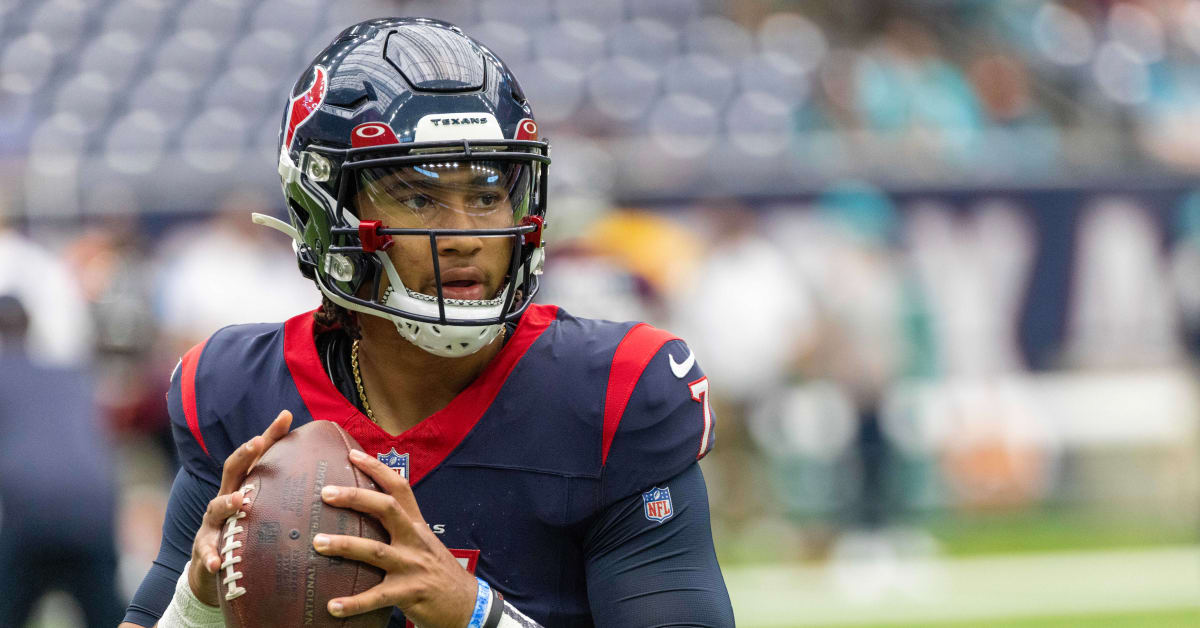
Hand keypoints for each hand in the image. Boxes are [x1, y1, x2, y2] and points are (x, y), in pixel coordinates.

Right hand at [188, 409, 292, 605]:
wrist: (214, 566)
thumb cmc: (245, 531)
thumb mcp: (264, 509)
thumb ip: (286, 493)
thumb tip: (326, 477)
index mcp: (244, 486)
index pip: (257, 456)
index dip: (270, 435)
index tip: (286, 416)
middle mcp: (226, 497)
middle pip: (232, 470)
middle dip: (244, 454)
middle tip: (257, 442)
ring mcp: (213, 522)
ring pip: (216, 507)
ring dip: (227, 502)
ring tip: (239, 500)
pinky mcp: (205, 548)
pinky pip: (205, 552)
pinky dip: (210, 556)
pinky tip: (217, 562)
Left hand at [314, 449, 476, 627]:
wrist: (467, 603)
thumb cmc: (439, 572)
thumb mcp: (424, 543)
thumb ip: (400, 530)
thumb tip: (364, 519)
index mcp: (417, 525)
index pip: (399, 487)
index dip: (377, 468)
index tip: (352, 454)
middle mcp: (414, 540)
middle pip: (386, 509)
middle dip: (356, 498)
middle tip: (326, 493)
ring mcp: (412, 566)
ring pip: (375, 550)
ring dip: (345, 545)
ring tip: (317, 542)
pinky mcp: (409, 593)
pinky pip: (377, 597)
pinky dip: (354, 602)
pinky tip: (333, 607)